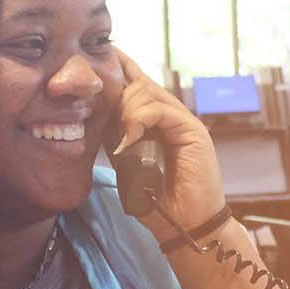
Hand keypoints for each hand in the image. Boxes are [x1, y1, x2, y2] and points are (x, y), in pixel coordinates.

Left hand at [107, 47, 225, 240]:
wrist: (185, 225)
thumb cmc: (158, 201)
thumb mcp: (126, 163)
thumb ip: (117, 137)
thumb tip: (97, 116)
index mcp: (157, 122)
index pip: (137, 84)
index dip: (118, 71)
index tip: (96, 63)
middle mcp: (172, 117)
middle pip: (138, 84)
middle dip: (116, 94)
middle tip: (106, 118)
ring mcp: (184, 122)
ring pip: (147, 92)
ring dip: (126, 110)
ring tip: (122, 138)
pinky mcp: (193, 131)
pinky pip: (161, 110)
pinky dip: (140, 120)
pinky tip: (130, 139)